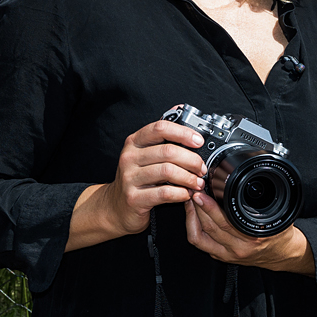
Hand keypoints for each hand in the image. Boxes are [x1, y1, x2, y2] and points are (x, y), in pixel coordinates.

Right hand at [86, 118, 207, 240]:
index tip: (199, 141)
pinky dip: (181, 193)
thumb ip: (161, 136)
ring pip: (168, 171)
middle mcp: (129, 157)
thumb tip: (179, 109)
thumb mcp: (143, 154)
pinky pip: (164, 193)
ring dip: (189, 178)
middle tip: (202, 168)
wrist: (115, 206)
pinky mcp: (134, 198)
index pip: (160, 128)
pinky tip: (186, 194)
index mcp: (134, 142)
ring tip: (197, 183)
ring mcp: (130, 178)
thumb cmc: (135, 178)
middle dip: (192, 160)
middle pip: (168, 151)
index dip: (183, 133)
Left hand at [184, 190, 311, 274]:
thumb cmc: (280, 235)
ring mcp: (227, 254)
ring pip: (199, 237)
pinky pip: (200, 243)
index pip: (224, 222)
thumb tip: (248, 182)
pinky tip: (192, 215)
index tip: (201, 192)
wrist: (283, 255)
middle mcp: (238, 248)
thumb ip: (264, 203)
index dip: (208, 207)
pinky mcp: (221, 257)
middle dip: (196, 207)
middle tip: (192, 191)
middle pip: (208, 227)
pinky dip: (193, 227)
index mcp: (252, 238)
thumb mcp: (277, 216)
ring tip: (189, 201)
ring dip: (191, 217)